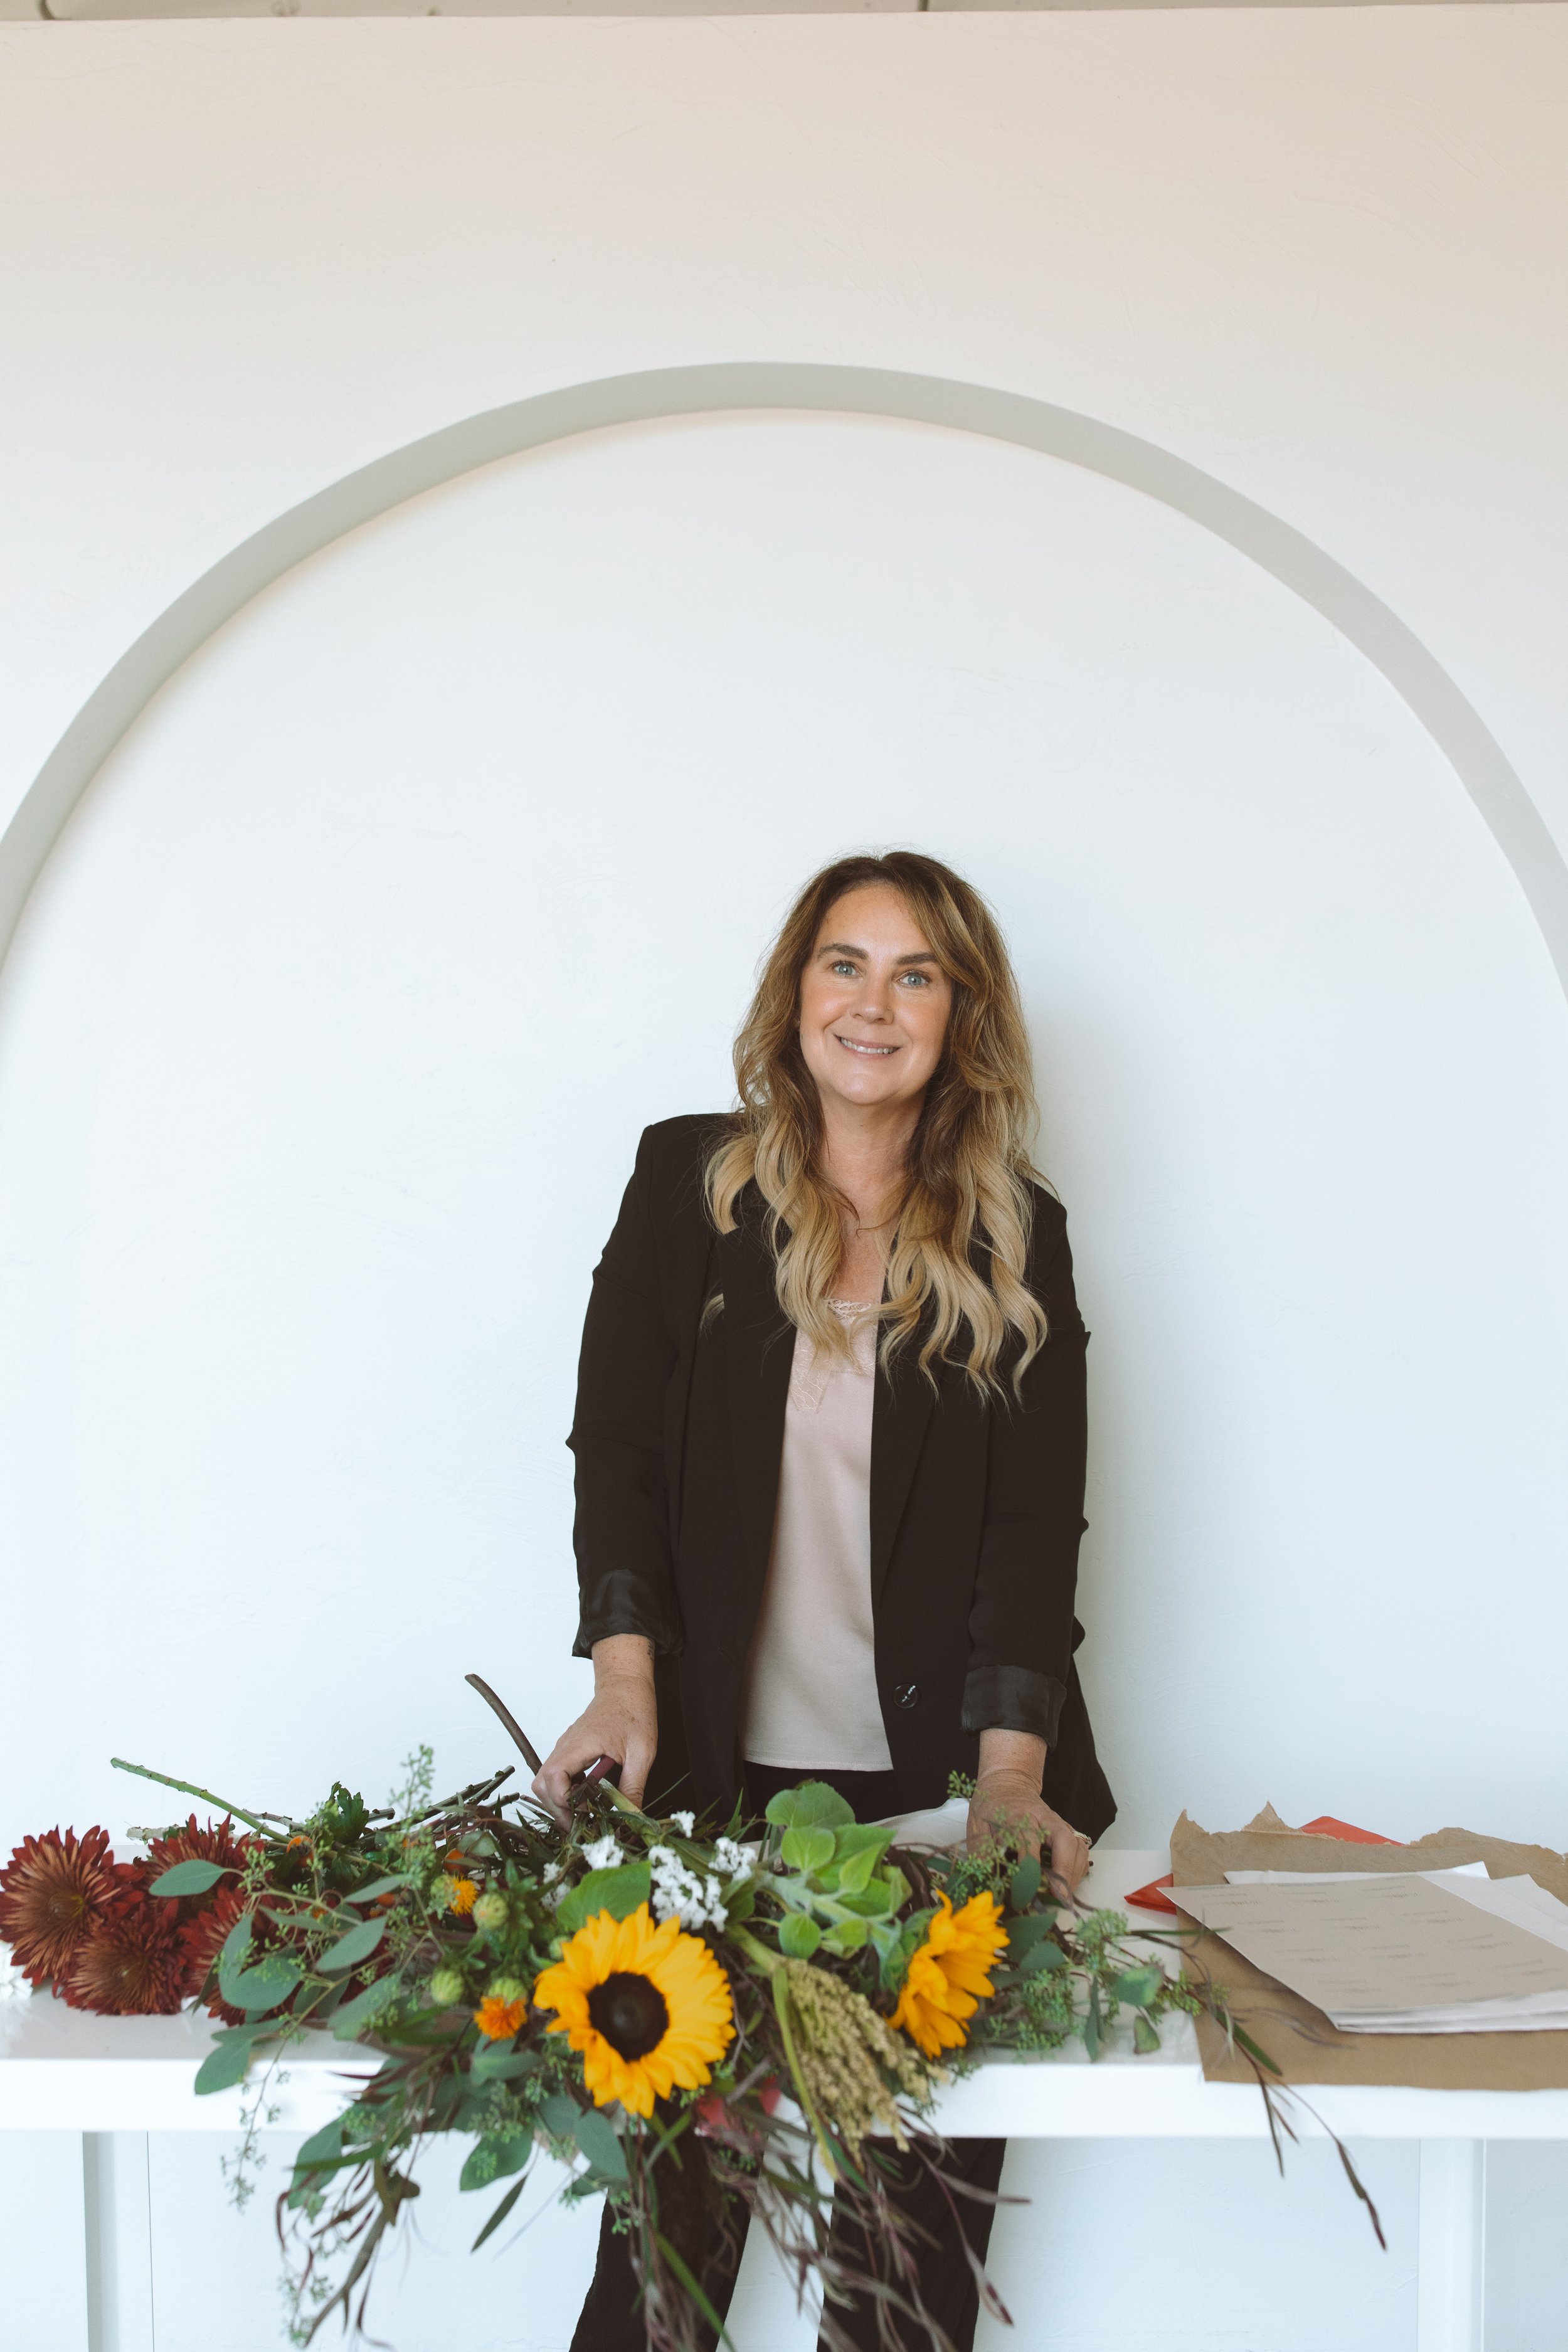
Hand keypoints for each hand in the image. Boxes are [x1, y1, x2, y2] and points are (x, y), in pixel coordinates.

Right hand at [532, 1635, 656, 1824]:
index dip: (565, 1803)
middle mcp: (565, 1746)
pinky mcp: (569, 1750)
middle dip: (557, 1809)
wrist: (626, 1685)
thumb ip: (633, 1787)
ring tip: (582, 1815)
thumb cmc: (634, 1710)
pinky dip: (564, 1790)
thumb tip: (631, 1818)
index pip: (553, 1779)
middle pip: (541, 1784)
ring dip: (558, 1801)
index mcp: (579, 1744)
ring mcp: (565, 1747)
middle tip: (580, 1825)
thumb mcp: (642, 1752)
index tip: (586, 1815)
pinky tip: (585, 1798)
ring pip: (545, 1780)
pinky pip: (556, 1774)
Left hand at [967, 1773, 1091, 1899]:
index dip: (1030, 1866)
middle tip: (1058, 1896)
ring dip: (1074, 1873)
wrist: (1008, 1784)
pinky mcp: (1066, 1830)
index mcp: (1017, 1815)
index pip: (1028, 1839)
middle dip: (1063, 1870)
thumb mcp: (977, 1825)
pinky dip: (1078, 1869)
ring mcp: (1058, 1823)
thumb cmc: (992, 1807)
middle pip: (1062, 1840)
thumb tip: (987, 1883)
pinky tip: (1067, 1884)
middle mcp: (1043, 1817)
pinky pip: (1080, 1850)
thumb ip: (982, 1853)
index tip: (1027, 1889)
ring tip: (1062, 1896)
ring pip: (1077, 1845)